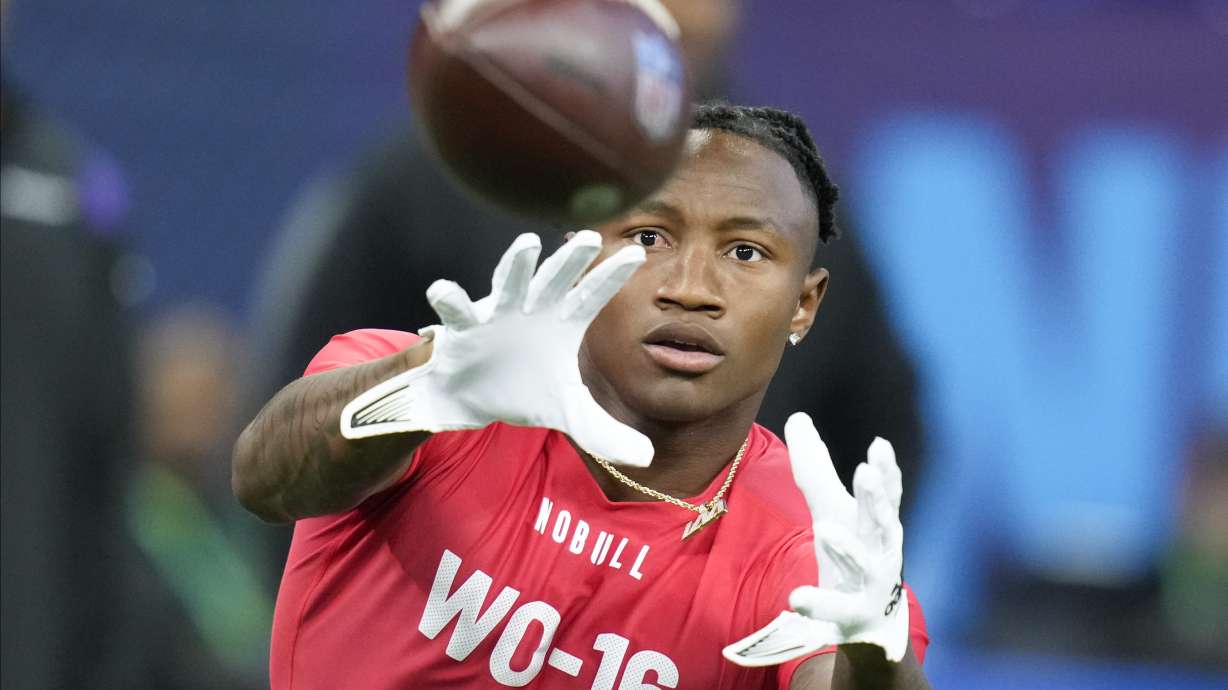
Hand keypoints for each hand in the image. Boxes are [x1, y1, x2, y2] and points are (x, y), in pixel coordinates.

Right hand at [339, 231, 653, 466]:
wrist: (471, 401)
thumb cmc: (523, 391)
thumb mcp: (567, 414)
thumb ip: (604, 431)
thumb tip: (647, 457)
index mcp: (562, 324)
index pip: (591, 297)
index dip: (610, 277)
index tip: (636, 253)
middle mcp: (533, 311)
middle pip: (555, 281)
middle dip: (569, 260)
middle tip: (589, 237)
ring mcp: (497, 315)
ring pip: (508, 284)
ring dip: (516, 265)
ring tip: (526, 244)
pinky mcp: (464, 329)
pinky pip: (457, 311)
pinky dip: (449, 299)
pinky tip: (443, 290)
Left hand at [722, 412, 908, 664]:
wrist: (871, 618)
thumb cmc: (854, 551)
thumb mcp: (833, 508)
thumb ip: (816, 468)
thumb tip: (797, 417)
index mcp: (874, 521)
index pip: (885, 491)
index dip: (885, 469)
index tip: (880, 445)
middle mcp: (880, 548)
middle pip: (882, 520)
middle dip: (875, 497)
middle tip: (865, 472)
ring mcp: (870, 583)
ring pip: (863, 563)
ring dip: (847, 547)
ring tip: (824, 530)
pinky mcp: (853, 612)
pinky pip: (836, 608)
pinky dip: (819, 602)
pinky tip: (798, 598)